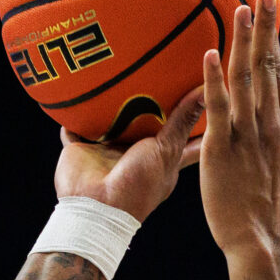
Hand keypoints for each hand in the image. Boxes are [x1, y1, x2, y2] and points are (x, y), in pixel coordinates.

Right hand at [53, 86, 204, 223]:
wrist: (96, 208)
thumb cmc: (138, 186)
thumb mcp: (166, 150)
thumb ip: (182, 121)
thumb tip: (207, 91)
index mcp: (160, 160)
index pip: (183, 136)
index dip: (193, 118)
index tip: (206, 94)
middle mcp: (134, 155)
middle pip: (145, 124)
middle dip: (151, 102)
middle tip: (161, 71)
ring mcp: (107, 153)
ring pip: (111, 121)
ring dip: (112, 103)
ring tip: (119, 71)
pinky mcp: (81, 149)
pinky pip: (74, 127)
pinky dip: (72, 115)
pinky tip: (73, 94)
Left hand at [198, 0, 279, 267]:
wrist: (262, 240)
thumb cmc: (275, 207)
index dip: (275, 40)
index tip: (272, 10)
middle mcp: (271, 125)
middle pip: (268, 68)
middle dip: (266, 28)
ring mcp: (248, 136)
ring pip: (246, 81)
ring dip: (244, 43)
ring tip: (241, 9)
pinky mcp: (223, 150)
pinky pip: (219, 110)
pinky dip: (215, 81)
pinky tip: (210, 55)